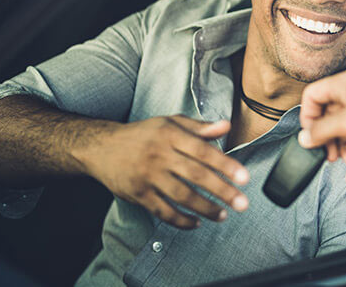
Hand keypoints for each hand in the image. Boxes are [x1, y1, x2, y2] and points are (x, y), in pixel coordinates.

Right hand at [78, 115, 249, 228]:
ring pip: (181, 195)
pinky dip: (181, 220)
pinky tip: (196, 222)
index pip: (203, 151)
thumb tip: (227, 126)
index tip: (244, 178)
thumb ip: (199, 127)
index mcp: (170, 134)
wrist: (101, 147)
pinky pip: (162, 211)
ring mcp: (148, 175)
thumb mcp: (170, 123)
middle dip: (221, 191)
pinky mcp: (138, 193)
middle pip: (196, 175)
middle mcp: (159, 154)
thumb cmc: (142, 135)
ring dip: (204, 208)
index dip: (225, 165)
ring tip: (222, 215)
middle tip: (242, 204)